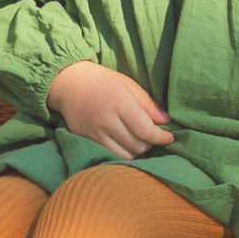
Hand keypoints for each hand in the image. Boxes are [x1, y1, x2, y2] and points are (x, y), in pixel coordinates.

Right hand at [46, 61, 174, 159]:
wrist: (69, 84)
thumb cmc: (103, 81)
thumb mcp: (128, 85)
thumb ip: (148, 104)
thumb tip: (167, 121)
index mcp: (120, 103)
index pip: (147, 131)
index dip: (162, 138)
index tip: (169, 137)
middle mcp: (107, 121)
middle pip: (138, 146)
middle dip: (151, 144)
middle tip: (153, 135)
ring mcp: (95, 133)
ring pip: (126, 155)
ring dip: (138, 151)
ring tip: (139, 140)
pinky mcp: (87, 140)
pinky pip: (111, 156)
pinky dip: (123, 154)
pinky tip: (126, 144)